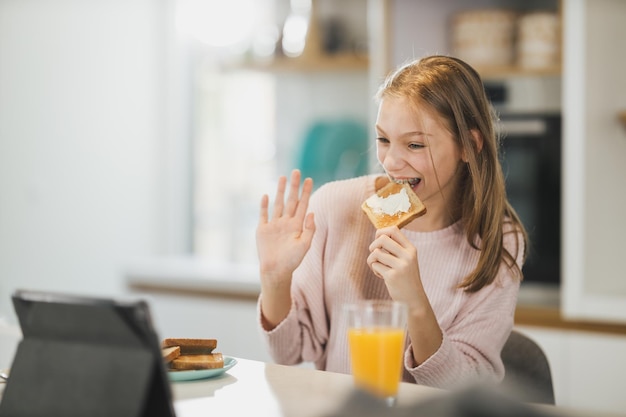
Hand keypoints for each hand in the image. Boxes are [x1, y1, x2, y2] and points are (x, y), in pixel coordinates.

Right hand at [257, 169, 315, 287]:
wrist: (276, 271)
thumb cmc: (292, 261)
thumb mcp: (304, 245)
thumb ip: (310, 229)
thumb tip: (312, 212)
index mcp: (297, 226)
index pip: (303, 205)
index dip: (306, 192)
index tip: (309, 179)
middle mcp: (286, 222)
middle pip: (291, 200)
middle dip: (294, 186)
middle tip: (296, 171)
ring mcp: (274, 225)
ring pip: (278, 204)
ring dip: (280, 191)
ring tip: (283, 177)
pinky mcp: (263, 230)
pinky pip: (263, 215)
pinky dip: (264, 205)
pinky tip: (265, 195)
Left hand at [366, 226, 423, 306]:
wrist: (413, 298)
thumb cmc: (405, 276)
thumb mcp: (406, 259)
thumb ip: (396, 247)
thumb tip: (379, 233)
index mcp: (411, 249)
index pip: (394, 230)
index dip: (381, 232)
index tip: (378, 240)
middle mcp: (407, 256)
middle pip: (382, 239)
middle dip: (373, 245)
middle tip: (375, 255)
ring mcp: (401, 266)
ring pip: (376, 253)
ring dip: (372, 260)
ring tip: (378, 267)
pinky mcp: (392, 276)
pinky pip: (375, 266)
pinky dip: (374, 270)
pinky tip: (381, 276)